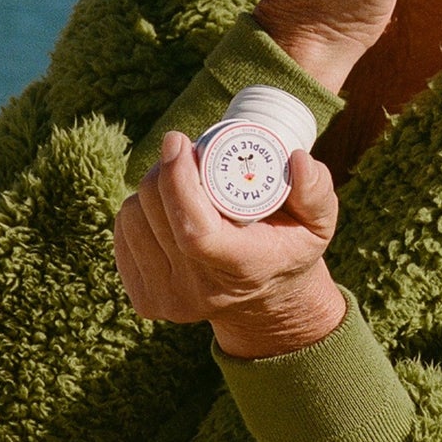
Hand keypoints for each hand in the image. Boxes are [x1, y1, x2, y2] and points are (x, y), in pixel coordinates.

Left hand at [114, 132, 346, 358]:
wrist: (265, 301)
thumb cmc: (290, 246)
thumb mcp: (318, 222)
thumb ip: (316, 190)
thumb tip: (297, 158)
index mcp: (242, 270)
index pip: (195, 233)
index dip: (178, 182)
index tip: (179, 141)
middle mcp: (199, 293)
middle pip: (157, 215)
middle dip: (164, 170)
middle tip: (186, 152)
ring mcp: (167, 300)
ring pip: (132, 218)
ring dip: (149, 188)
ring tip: (179, 182)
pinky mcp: (145, 300)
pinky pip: (122, 234)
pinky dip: (137, 209)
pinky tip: (163, 208)